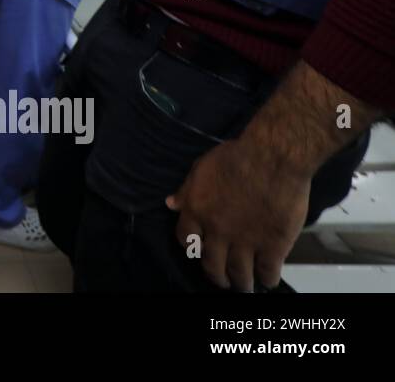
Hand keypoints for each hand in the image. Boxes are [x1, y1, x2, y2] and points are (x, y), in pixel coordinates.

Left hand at [167, 136, 310, 290]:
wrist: (272, 158)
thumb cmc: (236, 157)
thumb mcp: (201, 168)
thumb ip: (186, 190)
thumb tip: (170, 204)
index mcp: (197, 212)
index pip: (185, 240)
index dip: (193, 247)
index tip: (200, 250)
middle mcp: (217, 231)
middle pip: (212, 265)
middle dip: (217, 276)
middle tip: (223, 279)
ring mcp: (245, 241)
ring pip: (239, 274)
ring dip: (241, 283)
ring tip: (244, 285)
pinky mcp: (273, 245)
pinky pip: (267, 271)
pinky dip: (267, 278)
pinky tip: (268, 279)